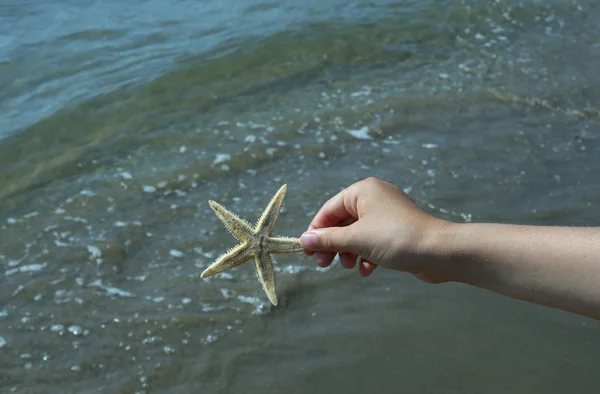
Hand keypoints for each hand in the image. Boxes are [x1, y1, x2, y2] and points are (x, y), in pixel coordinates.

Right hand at [300, 177, 448, 282]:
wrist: (440, 252)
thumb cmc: (397, 238)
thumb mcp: (356, 239)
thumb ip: (328, 240)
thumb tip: (304, 240)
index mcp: (363, 191)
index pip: (329, 209)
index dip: (316, 230)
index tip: (307, 251)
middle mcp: (374, 198)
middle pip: (342, 222)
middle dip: (333, 244)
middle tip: (323, 265)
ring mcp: (387, 215)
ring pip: (356, 234)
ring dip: (349, 252)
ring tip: (348, 267)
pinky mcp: (396, 231)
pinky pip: (372, 242)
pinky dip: (366, 256)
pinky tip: (367, 271)